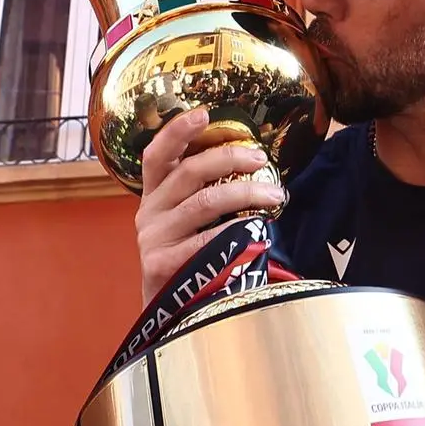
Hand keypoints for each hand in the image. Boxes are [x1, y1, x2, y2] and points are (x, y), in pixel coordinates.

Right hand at [135, 107, 284, 303]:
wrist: (169, 313)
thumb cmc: (188, 259)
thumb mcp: (187, 222)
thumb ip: (205, 193)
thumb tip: (252, 164)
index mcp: (154, 196)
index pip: (157, 155)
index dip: (176, 132)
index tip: (202, 112)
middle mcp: (149, 213)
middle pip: (188, 173)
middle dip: (229, 159)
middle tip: (261, 159)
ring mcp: (153, 239)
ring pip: (203, 203)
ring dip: (244, 194)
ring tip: (275, 195)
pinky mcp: (162, 265)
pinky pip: (207, 241)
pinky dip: (237, 232)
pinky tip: (259, 230)